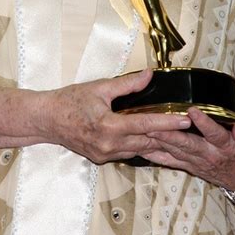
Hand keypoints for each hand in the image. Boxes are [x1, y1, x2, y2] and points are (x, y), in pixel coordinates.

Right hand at [41, 69, 190, 163]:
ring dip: (157, 143)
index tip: (186, 120)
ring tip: (177, 136)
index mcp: (109, 127)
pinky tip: (153, 141)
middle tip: (188, 129)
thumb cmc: (70, 100)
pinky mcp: (102, 158)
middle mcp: (109, 145)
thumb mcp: (99, 87)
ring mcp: (105, 155)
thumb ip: (127, 84)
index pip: (146, 125)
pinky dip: (141, 146)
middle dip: (169, 136)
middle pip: (147, 141)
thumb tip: (149, 75)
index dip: (168, 122)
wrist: (46, 119)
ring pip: (139, 150)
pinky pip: (128, 153)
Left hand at [145, 107, 234, 193]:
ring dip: (159, 141)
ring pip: (175, 151)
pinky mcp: (189, 166)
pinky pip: (169, 161)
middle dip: (169, 134)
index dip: (204, 123)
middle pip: (187, 144)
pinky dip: (155, 155)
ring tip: (144, 130)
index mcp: (225, 148)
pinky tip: (141, 149)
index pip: (214, 134)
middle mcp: (208, 156)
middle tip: (153, 123)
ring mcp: (196, 162)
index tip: (193, 111)